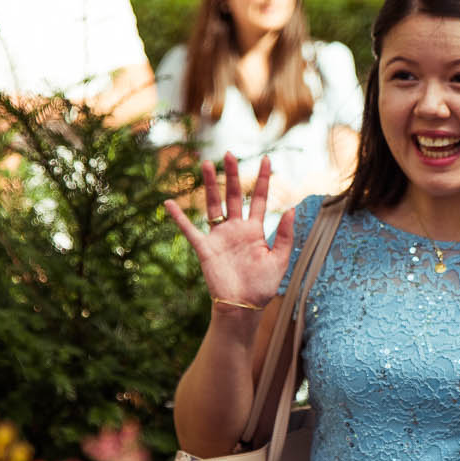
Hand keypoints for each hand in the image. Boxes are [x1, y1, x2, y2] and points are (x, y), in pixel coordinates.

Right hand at [162, 154, 296, 312]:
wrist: (243, 306)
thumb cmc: (263, 286)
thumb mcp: (279, 260)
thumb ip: (284, 235)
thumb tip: (291, 208)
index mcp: (255, 230)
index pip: (260, 199)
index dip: (263, 179)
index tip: (268, 159)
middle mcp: (236, 229)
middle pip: (234, 195)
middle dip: (232, 175)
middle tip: (229, 154)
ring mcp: (219, 237)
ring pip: (213, 205)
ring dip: (210, 185)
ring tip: (206, 164)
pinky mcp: (205, 248)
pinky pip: (189, 230)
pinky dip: (179, 217)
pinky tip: (169, 203)